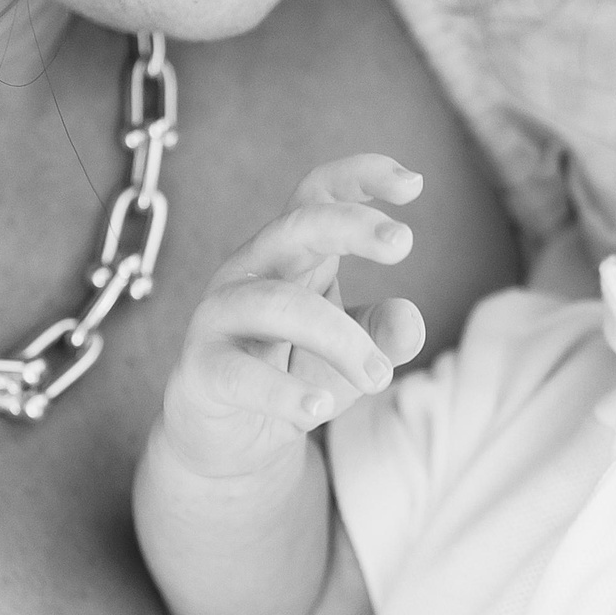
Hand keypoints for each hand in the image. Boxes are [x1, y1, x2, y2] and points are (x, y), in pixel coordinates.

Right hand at [158, 154, 427, 479]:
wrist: (230, 439)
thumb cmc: (294, 374)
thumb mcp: (352, 353)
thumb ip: (384, 333)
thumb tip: (410, 318)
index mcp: (291, 255)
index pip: (318, 195)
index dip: (360, 176)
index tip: (415, 184)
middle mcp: (252, 272)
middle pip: (296, 227)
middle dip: (351, 225)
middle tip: (404, 243)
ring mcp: (220, 316)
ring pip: (281, 304)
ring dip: (342, 340)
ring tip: (378, 378)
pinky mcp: (200, 369)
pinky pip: (240, 374)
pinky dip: (284, 393)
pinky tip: (318, 408)